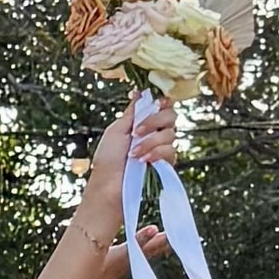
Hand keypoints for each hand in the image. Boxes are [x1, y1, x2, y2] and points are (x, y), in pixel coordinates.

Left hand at [73, 96, 172, 262]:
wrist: (108, 187)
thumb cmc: (108, 160)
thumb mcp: (117, 129)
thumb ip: (133, 113)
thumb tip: (140, 92)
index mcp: (142, 124)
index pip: (161, 106)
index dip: (161, 101)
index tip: (154, 101)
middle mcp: (154, 134)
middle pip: (171, 115)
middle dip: (154, 120)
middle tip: (137, 132)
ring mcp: (161, 149)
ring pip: (171, 133)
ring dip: (150, 141)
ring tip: (134, 154)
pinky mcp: (166, 165)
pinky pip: (171, 150)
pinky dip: (156, 153)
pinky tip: (143, 161)